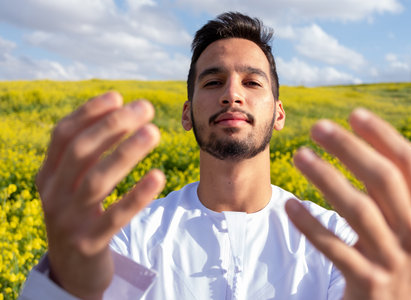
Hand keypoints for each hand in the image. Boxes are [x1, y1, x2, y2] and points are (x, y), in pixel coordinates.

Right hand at [36, 92, 164, 298]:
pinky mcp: (89, 243)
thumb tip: (122, 115)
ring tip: (154, 132)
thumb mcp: (75, 184)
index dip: (89, 112)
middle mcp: (53, 195)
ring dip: (126, 152)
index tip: (118, 96)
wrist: (73, 268)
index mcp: (47, 175)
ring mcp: (69, 220)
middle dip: (113, 125)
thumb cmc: (81, 214)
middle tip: (145, 108)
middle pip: (81, 151)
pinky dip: (137, 194)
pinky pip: (116, 216)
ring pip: (97, 180)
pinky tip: (159, 176)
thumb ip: (91, 155)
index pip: (63, 135)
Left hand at [285, 108, 410, 298]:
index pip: (408, 162)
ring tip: (299, 156)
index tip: (352, 113)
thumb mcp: (400, 219)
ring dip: (325, 177)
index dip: (382, 134)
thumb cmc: (388, 251)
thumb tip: (357, 133)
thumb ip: (389, 185)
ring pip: (358, 209)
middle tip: (316, 127)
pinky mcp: (368, 281)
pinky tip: (290, 205)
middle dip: (348, 147)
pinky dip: (311, 224)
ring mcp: (393, 259)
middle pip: (382, 178)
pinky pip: (334, 247)